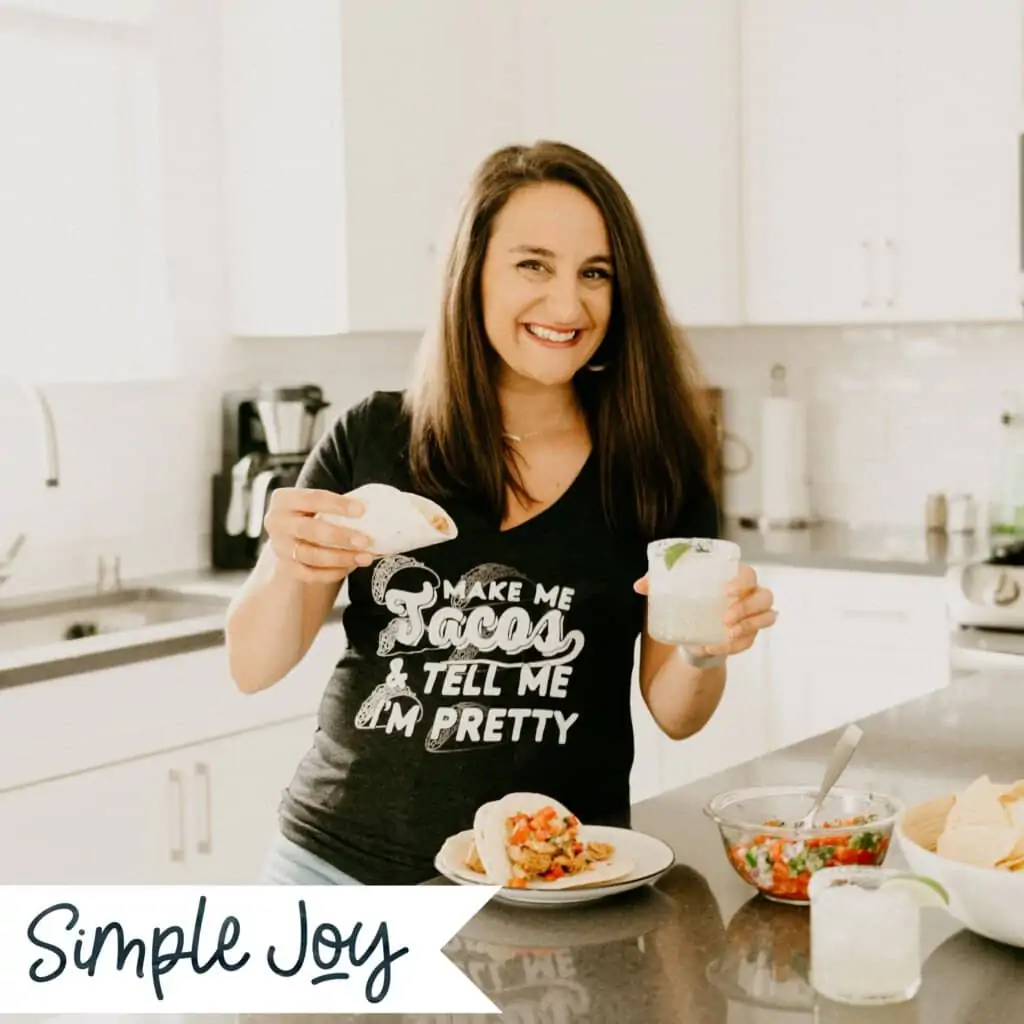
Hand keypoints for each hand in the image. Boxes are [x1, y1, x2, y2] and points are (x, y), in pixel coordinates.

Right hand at [263, 487, 376, 582]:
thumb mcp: (316, 503)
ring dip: (341, 558)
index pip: (312, 498)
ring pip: (311, 556)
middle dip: (339, 536)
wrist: (290, 536)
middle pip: (309, 530)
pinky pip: (311, 575)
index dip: (338, 504)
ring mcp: (279, 547)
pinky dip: (334, 572)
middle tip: (365, 541)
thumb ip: (338, 505)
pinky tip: (351, 566)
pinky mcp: (286, 568)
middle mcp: (276, 523)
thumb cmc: (312, 513)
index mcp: (283, 499)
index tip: (362, 509)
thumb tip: (374, 510)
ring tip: (365, 557)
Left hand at [633, 562, 776, 659]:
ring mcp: (753, 616)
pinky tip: (716, 647)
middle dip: (747, 607)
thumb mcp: (673, 591)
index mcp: (734, 578)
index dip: (742, 582)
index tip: (725, 591)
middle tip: (724, 618)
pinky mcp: (749, 635)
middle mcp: (750, 595)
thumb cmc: (689, 601)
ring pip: (767, 617)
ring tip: (725, 634)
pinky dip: (735, 646)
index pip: (749, 574)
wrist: (692, 631)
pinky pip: (751, 641)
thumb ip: (657, 583)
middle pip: (765, 596)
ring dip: (747, 626)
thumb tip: (639, 585)